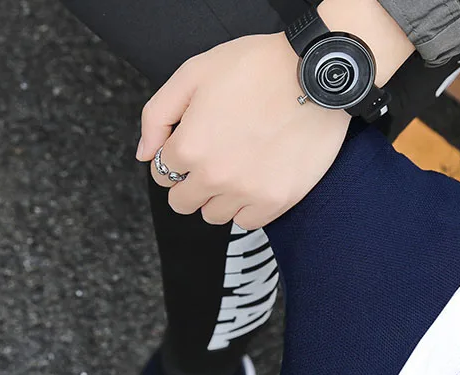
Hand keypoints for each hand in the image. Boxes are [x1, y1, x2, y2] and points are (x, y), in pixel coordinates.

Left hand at [136, 32, 350, 229]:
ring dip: (217, 197)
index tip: (190, 146)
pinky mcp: (275, 201)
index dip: (172, 158)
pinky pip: (247, 222)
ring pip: (213, 215)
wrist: (314, 75)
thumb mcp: (193, 74)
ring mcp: (246, 192)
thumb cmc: (256, 67)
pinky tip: (254, 182)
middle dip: (189, 183)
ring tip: (236, 168)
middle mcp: (214, 176)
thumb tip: (144, 155)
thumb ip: (157, 116)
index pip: (161, 173)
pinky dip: (246, 208)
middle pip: (182, 203)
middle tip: (211, 160)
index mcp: (189, 146)